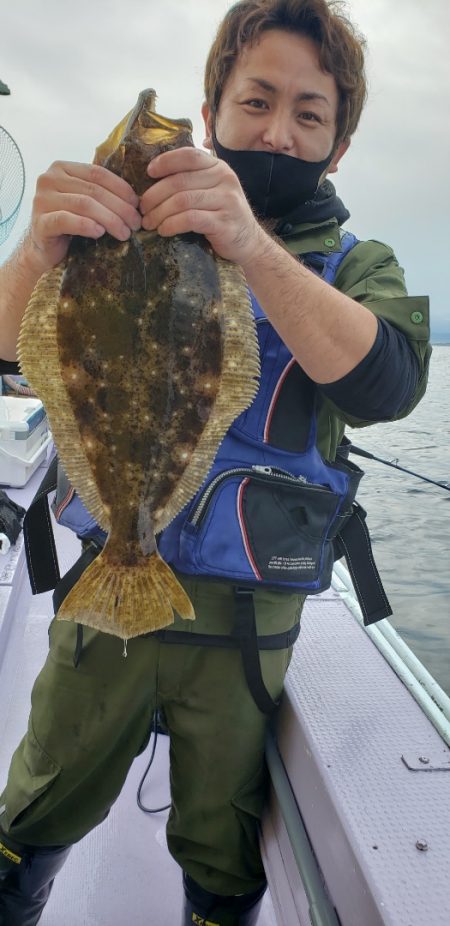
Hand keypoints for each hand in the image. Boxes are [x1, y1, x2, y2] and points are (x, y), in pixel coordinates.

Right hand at [29, 161, 141, 270]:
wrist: (44, 249)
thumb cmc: (69, 225)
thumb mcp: (84, 202)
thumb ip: (99, 192)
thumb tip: (135, 199)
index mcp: (62, 168)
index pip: (97, 173)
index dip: (121, 188)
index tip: (137, 205)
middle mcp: (48, 179)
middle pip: (93, 190)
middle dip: (120, 207)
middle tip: (136, 223)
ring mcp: (41, 200)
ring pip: (84, 204)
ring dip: (110, 219)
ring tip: (124, 233)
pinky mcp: (40, 222)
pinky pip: (67, 220)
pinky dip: (86, 226)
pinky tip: (100, 233)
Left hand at [140, 147, 263, 265]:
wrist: (248, 243)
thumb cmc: (222, 217)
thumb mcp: (211, 192)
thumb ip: (192, 181)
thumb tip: (153, 180)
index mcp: (219, 167)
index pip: (189, 156)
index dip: (166, 162)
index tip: (149, 172)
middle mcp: (225, 179)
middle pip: (180, 181)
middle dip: (154, 196)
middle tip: (142, 209)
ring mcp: (227, 201)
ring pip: (182, 200)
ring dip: (160, 213)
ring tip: (148, 223)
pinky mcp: (224, 223)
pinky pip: (190, 219)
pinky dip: (172, 225)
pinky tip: (163, 230)